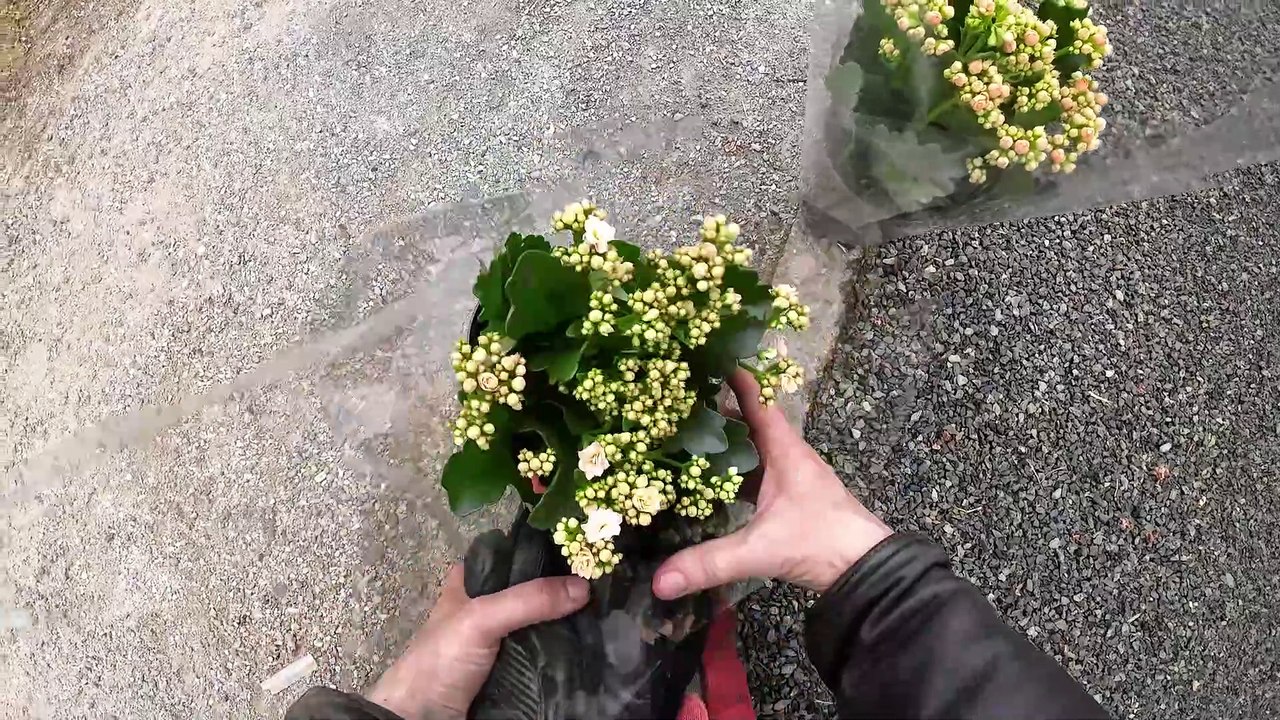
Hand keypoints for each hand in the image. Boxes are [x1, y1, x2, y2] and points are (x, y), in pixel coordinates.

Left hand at [367, 566, 588, 719]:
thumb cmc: (441, 659)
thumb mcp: (481, 618)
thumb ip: (528, 599)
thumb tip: (584, 587)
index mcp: (472, 582)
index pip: (514, 555)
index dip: (546, 553)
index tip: (585, 552)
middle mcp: (488, 606)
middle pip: (533, 590)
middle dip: (564, 590)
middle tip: (603, 586)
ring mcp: (501, 640)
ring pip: (542, 623)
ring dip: (567, 622)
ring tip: (604, 614)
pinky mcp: (512, 669)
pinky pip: (544, 653)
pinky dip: (563, 650)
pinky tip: (588, 644)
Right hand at [653, 370, 892, 598]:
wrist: (867, 570)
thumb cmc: (821, 543)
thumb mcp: (760, 550)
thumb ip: (709, 563)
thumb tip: (658, 581)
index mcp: (784, 450)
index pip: (756, 399)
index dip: (732, 376)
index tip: (703, 356)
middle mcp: (788, 456)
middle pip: (748, 422)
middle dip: (715, 411)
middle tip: (675, 403)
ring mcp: (790, 478)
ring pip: (751, 450)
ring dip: (723, 443)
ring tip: (682, 438)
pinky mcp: (790, 500)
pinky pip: (755, 475)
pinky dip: (732, 472)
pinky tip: (709, 482)